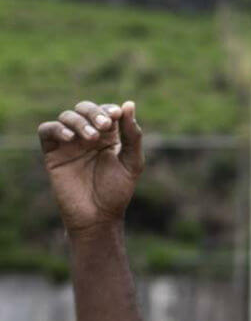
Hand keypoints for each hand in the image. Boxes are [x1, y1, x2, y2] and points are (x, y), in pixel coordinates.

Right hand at [37, 100, 143, 236]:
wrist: (98, 216)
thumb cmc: (117, 191)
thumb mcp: (132, 162)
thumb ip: (133, 135)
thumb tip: (129, 104)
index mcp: (109, 136)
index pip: (107, 111)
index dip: (110, 110)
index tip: (116, 116)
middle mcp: (88, 136)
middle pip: (85, 108)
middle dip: (94, 112)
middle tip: (104, 126)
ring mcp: (70, 143)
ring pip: (67, 116)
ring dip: (79, 121)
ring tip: (91, 137)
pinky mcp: (53, 152)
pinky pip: (47, 130)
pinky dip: (57, 128)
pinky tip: (70, 137)